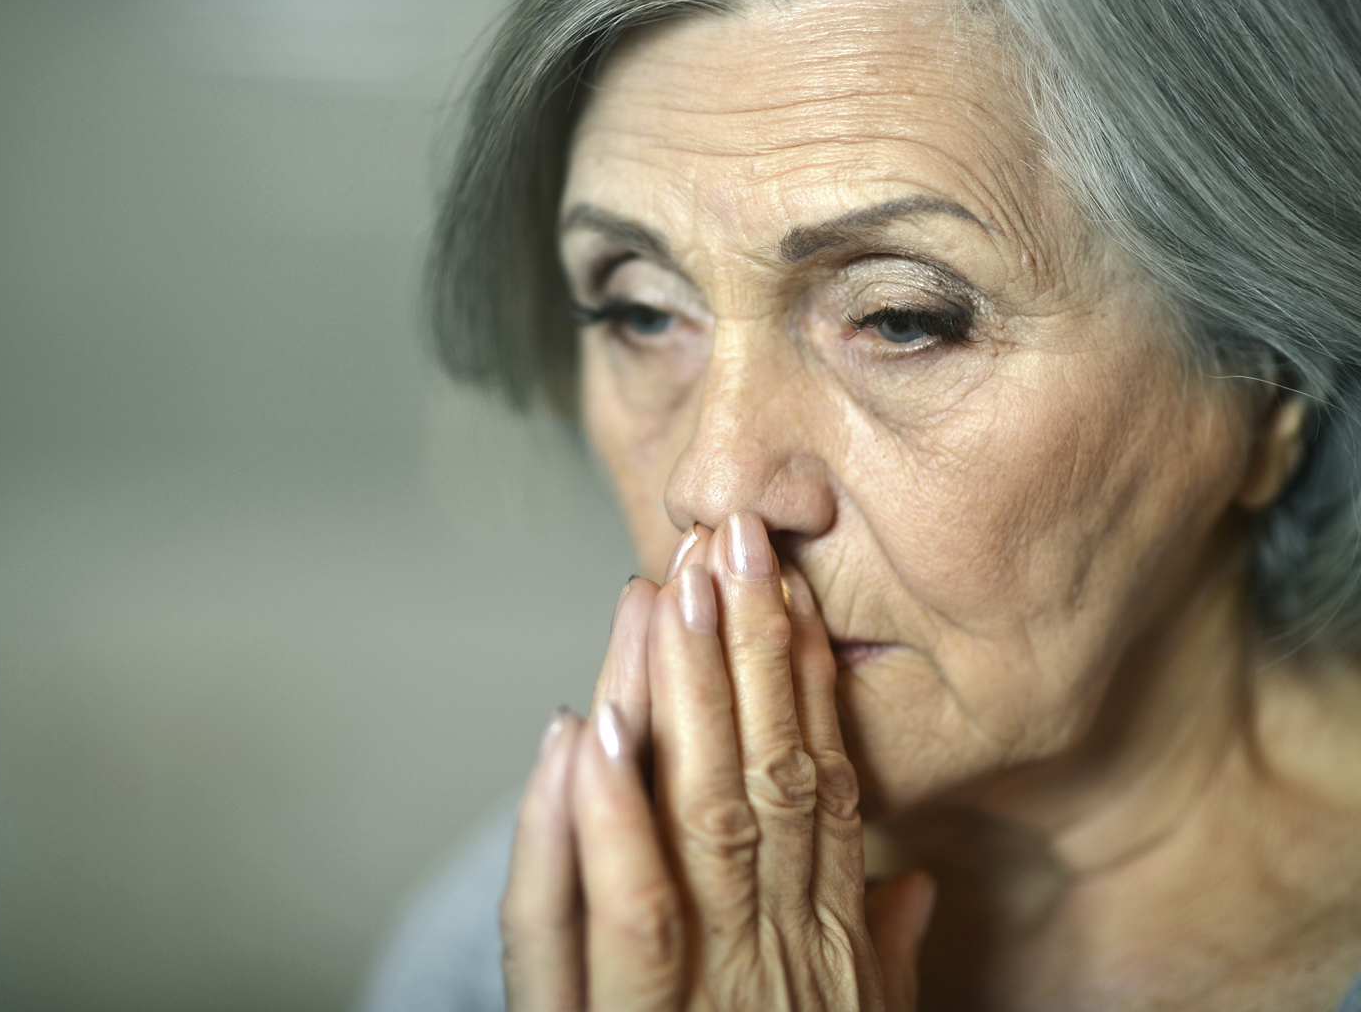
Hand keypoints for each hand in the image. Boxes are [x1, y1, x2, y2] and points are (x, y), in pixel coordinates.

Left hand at [502, 513, 934, 1009]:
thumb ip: (883, 956)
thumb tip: (915, 883)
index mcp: (825, 939)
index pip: (823, 782)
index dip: (810, 680)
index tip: (795, 591)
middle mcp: (777, 945)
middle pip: (766, 767)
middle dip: (751, 643)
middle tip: (734, 538)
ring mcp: (712, 982)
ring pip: (699, 810)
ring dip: (686, 691)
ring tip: (673, 588)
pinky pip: (626, 910)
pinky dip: (607, 816)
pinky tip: (589, 728)